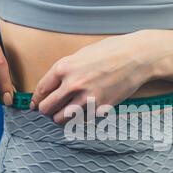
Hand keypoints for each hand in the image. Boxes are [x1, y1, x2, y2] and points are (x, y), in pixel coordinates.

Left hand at [31, 30, 156, 123]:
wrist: (136, 57)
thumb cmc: (111, 51)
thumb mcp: (82, 54)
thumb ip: (66, 69)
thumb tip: (54, 84)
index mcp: (64, 68)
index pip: (41, 90)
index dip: (36, 100)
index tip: (35, 105)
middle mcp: (73, 84)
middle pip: (47, 108)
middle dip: (46, 111)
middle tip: (50, 111)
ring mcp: (87, 98)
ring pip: (62, 119)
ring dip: (61, 118)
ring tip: (65, 115)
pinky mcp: (101, 108)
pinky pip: (83, 121)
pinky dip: (81, 120)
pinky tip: (84, 114)